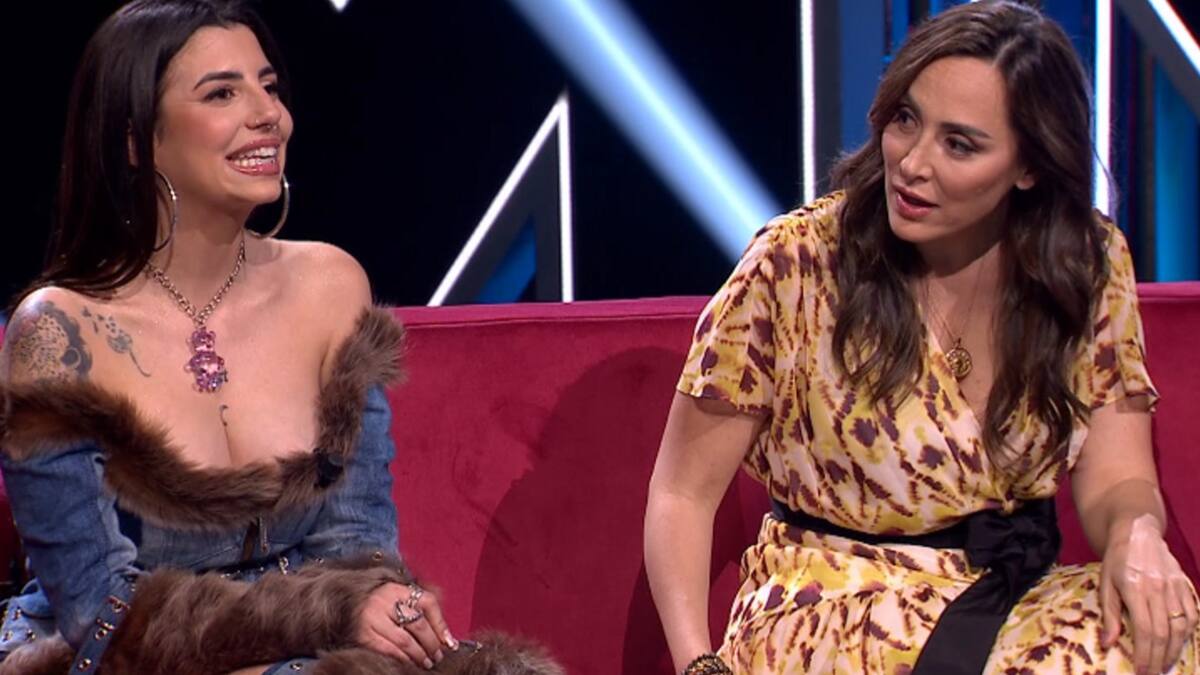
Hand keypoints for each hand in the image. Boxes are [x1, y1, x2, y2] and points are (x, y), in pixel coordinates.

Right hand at [355, 582, 458, 668]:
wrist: (346, 604)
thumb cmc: (382, 605)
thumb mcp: (401, 598)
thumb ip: (424, 610)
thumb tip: (448, 639)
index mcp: (398, 589)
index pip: (428, 602)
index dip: (441, 624)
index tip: (449, 642)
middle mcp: (384, 601)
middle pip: (418, 624)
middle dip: (432, 643)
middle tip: (438, 656)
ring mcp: (372, 617)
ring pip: (404, 640)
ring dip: (419, 654)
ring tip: (427, 663)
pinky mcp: (363, 634)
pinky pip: (387, 650)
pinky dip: (402, 658)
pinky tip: (409, 662)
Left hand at [1101, 515, 1197, 674]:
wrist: (1137, 532)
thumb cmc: (1116, 559)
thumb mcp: (1105, 584)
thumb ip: (1110, 614)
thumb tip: (1109, 643)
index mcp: (1136, 589)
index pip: (1145, 630)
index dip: (1145, 654)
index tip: (1141, 670)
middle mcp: (1158, 589)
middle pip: (1164, 632)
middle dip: (1159, 658)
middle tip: (1152, 673)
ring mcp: (1175, 587)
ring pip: (1182, 626)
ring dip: (1175, 649)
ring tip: (1166, 664)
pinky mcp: (1184, 584)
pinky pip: (1193, 613)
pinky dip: (1189, 632)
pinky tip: (1181, 643)